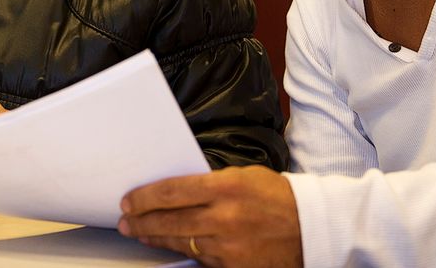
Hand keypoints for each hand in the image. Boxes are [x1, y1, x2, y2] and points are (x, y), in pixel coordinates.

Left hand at [118, 166, 302, 267]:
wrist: (311, 228)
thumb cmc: (276, 196)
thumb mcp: (242, 176)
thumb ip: (210, 183)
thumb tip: (175, 190)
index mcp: (225, 187)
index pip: (171, 191)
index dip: (144, 197)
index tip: (128, 200)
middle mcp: (224, 217)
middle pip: (168, 221)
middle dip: (141, 221)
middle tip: (125, 221)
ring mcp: (228, 246)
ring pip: (179, 242)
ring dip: (155, 238)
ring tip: (140, 233)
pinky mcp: (233, 267)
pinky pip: (199, 259)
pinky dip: (183, 252)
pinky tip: (170, 247)